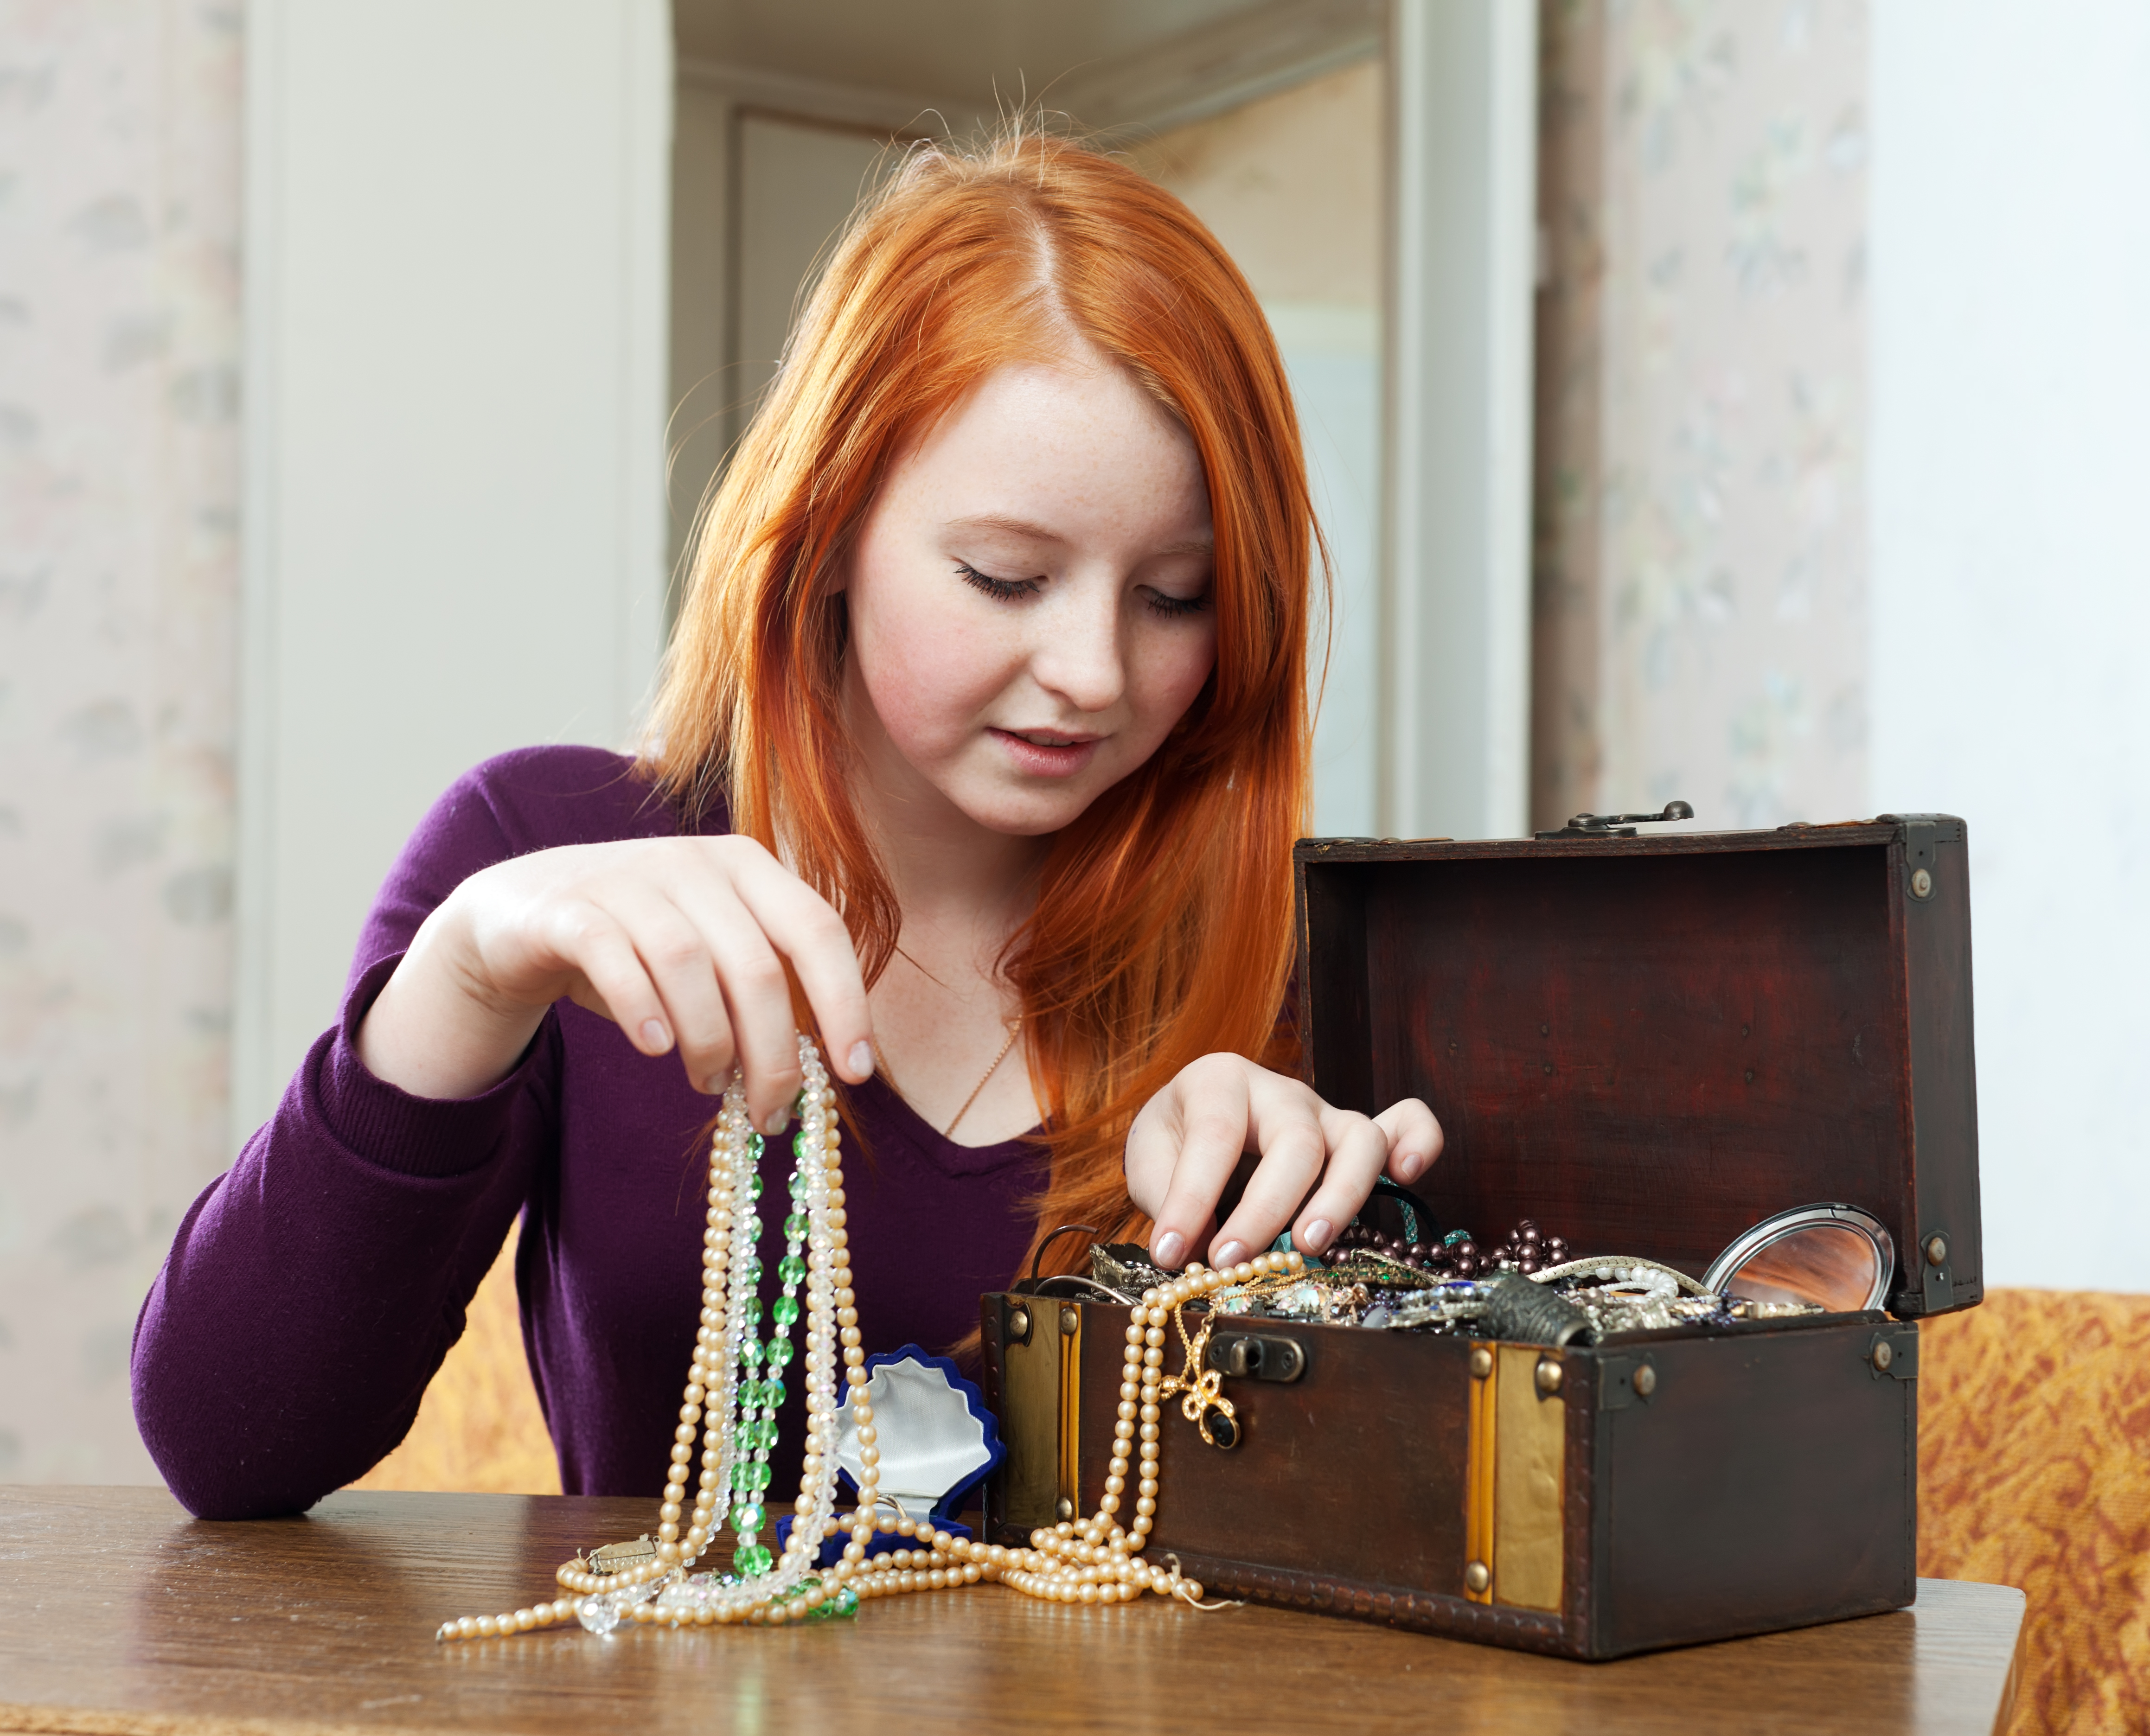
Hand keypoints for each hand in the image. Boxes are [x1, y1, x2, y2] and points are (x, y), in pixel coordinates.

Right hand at [357, 836, 874, 1129]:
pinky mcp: (568, 908)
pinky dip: (642, 1008)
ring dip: (709, 1039)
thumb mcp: (712, 958)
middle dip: (772, 1052)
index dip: (845, 1002)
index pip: (817, 930)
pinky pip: (613, 957)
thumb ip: (761, 995)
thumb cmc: (639, 948)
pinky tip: (656, 1049)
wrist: (520, 916)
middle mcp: (694, 861)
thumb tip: (808, 1073)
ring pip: (688, 963)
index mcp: (747, 867)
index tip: (854, 1073)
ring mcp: (628, 877)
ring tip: (709, 1083)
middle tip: (769, 1111)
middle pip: (756, 964)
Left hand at [1124, 1054, 1440, 1268]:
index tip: (1170, 1251)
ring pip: (1359, 1140)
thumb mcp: (1149, 1161)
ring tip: (1310, 1245)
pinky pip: (1406, 1123)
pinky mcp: (1352, 1138)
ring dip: (1340, 1197)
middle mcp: (1281, 1091)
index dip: (1191, 1199)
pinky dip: (1419, 1142)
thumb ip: (1169, 1201)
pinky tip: (1409, 1174)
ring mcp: (1325, 1113)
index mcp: (1220, 1081)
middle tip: (1233, 1260)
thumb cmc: (1174, 1140)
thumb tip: (1197, 1251)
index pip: (1214, 1137)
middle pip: (1295, 1142)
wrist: (1190, 1120)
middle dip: (1265, 1209)